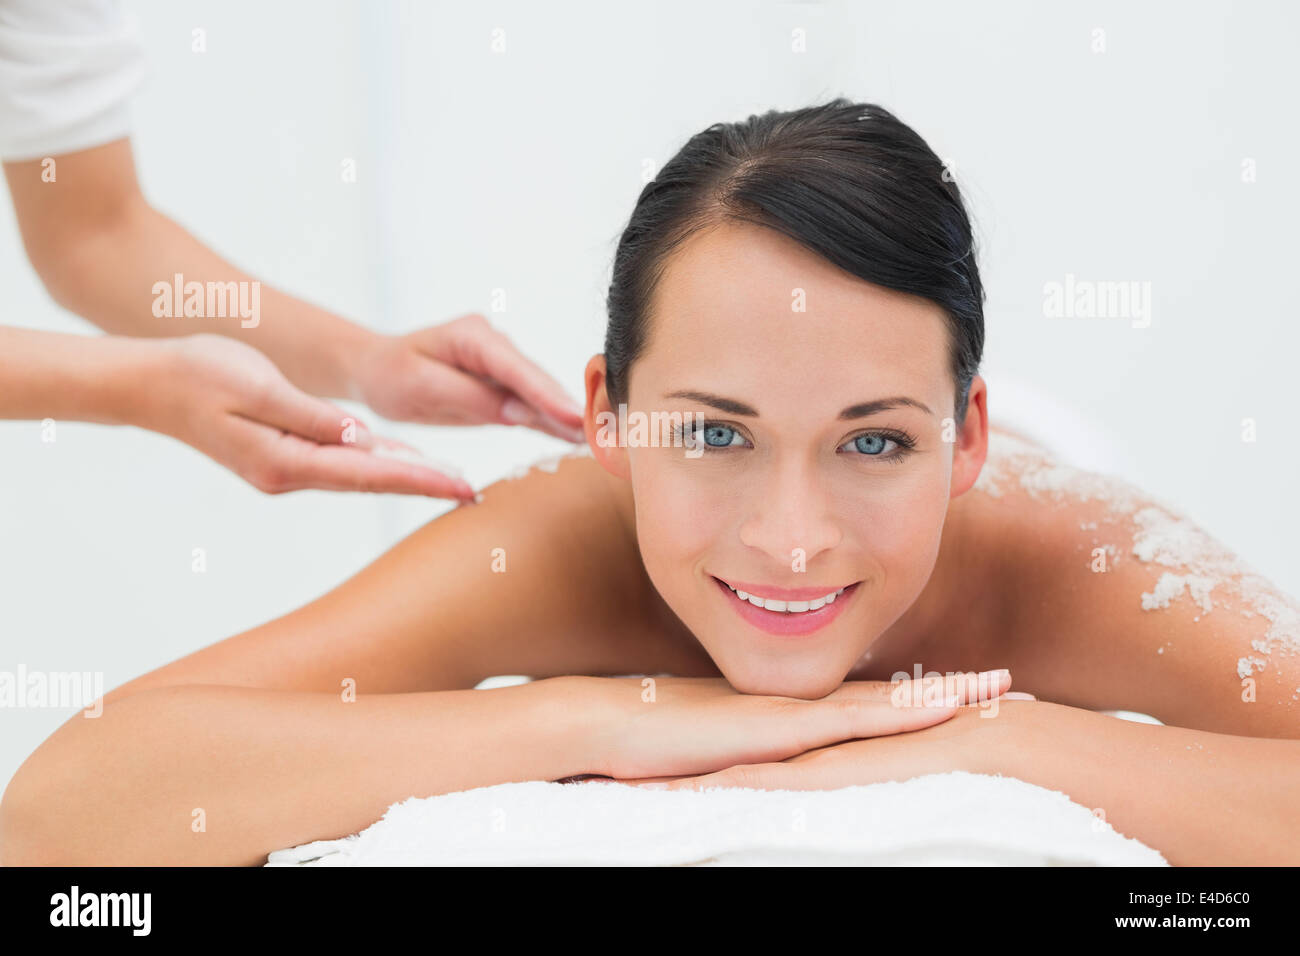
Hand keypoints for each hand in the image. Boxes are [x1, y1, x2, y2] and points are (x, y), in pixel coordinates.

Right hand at [140, 334, 477, 498]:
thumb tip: (362, 439)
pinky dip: (376, 466)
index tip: (461, 487)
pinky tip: (403, 464)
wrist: (150, 383)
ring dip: (405, 479)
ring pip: (358, 476)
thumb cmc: (199, 374)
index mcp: (285, 461)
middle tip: (473, 494)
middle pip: (370, 483)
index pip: (368, 474)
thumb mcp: (257, 387)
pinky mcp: (283, 458)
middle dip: (423, 487)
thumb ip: (311, 416)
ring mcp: (285, 470)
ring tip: (453, 482)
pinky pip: (340, 465)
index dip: (419, 480)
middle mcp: (289, 475)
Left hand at [350, 314, 585, 441]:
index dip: (548, 394)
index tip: (576, 416)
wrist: (376, 370)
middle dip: (571, 406)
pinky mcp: (501, 389)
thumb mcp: (420, 385)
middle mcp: (494, 347)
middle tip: (605, 431)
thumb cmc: (390, 374)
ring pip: (540, 395)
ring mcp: (501, 367)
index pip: (517, 369)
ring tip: (603, 439)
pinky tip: (577, 439)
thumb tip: (518, 412)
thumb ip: (470, 396)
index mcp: (473, 337)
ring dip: (569, 418)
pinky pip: (530, 407)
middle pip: (538, 382)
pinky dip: (552, 423)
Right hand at [564, 670, 1014, 782]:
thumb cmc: (646, 746)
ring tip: (998, 689)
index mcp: (788, 717)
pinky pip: (852, 721)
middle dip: (950, 692)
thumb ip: (746, 764)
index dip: (918, 701)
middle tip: (1008, 684)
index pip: (868, 708)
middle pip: (890, 701)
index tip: (967, 696)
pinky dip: (901, 712)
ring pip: (884, 705)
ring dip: (943, 696)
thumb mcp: (710, 759)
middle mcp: (798, 710)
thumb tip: (763, 782)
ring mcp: (790, 715)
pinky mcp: (776, 729)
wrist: (602, 724)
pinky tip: (943, 706)